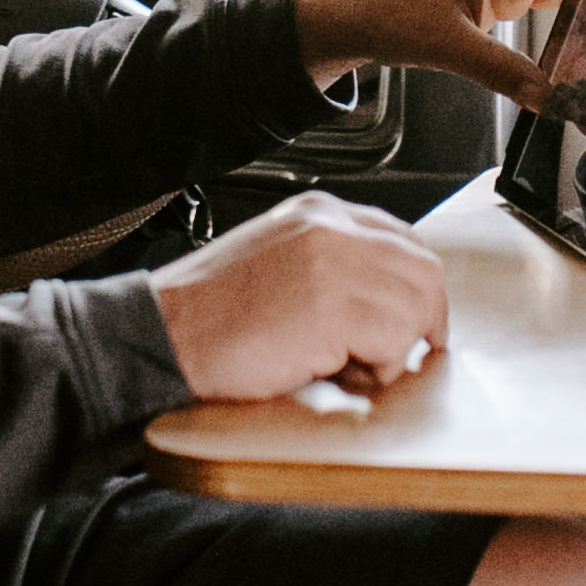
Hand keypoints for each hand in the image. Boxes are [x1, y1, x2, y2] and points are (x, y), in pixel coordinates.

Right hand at [152, 192, 453, 402]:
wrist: (163, 333)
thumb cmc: (207, 314)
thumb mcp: (277, 263)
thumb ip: (332, 266)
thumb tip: (385, 304)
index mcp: (318, 213)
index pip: (403, 239)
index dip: (417, 287)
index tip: (418, 320)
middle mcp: (331, 228)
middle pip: (422, 272)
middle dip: (417, 322)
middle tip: (389, 359)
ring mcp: (334, 262)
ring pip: (415, 309)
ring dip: (391, 351)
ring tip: (345, 368)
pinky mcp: (333, 307)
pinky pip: (394, 343)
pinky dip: (376, 371)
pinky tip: (334, 373)